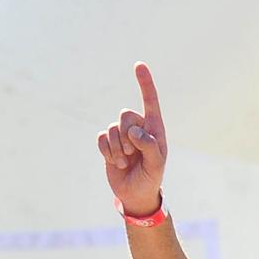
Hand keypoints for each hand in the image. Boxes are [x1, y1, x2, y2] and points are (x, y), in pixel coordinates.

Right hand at [98, 62, 169, 216]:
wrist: (136, 194)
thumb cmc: (151, 177)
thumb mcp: (156, 164)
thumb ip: (149, 146)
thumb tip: (134, 131)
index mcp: (154, 129)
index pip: (150, 102)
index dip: (145, 84)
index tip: (139, 65)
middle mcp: (137, 128)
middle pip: (125, 115)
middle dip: (126, 136)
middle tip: (132, 154)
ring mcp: (121, 134)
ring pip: (112, 128)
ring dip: (117, 149)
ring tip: (126, 163)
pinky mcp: (108, 143)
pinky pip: (101, 137)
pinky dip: (107, 152)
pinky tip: (115, 163)